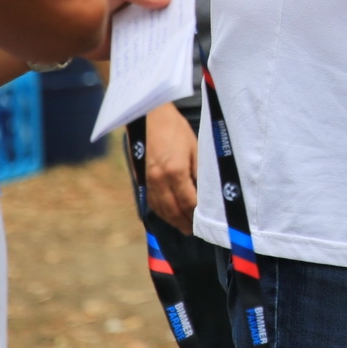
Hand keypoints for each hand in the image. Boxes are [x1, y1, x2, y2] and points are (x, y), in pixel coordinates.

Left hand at [81, 0, 177, 62]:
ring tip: (170, 44)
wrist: (63, 15)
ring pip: (165, 26)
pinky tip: (154, 55)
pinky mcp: (138, 38)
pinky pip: (150, 45)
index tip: (186, 4)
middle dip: (178, 15)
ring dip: (168, 35)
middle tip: (181, 27)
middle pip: (174, 4)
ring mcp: (146, 17)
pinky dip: (153, 51)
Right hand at [142, 100, 198, 232]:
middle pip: (173, 210)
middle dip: (184, 222)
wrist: (149, 116)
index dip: (197, 214)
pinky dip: (160, 211)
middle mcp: (159, 180)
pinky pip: (151, 201)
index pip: (189, 202)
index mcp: (175, 171)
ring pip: (161, 209)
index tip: (205, 222)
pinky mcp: (141, 178)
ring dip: (172, 220)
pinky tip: (168, 215)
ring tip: (183, 227)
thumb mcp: (195, 148)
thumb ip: (199, 172)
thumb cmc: (176, 129)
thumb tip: (204, 192)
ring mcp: (148, 180)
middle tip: (194, 231)